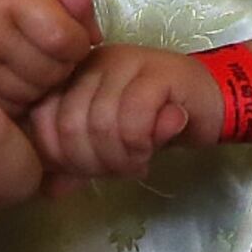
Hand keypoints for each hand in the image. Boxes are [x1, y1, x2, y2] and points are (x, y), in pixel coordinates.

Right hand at [0, 0, 97, 112]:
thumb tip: (95, 34)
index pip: (67, 42)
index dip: (79, 39)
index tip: (70, 29)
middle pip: (52, 72)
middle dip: (62, 61)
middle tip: (52, 44)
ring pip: (30, 94)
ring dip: (41, 81)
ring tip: (32, 55)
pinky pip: (3, 106)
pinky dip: (16, 96)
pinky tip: (12, 72)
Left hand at [26, 43, 218, 184]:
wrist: (209, 104)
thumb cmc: (153, 124)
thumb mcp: (106, 147)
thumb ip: (76, 163)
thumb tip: (49, 190)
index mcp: (71, 76)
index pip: (41, 120)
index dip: (62, 157)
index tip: (89, 170)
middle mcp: (92, 62)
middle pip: (70, 126)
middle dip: (93, 163)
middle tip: (118, 170)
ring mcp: (125, 61)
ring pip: (101, 124)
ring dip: (120, 158)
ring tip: (136, 162)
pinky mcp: (157, 71)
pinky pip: (133, 119)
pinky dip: (139, 147)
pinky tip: (150, 150)